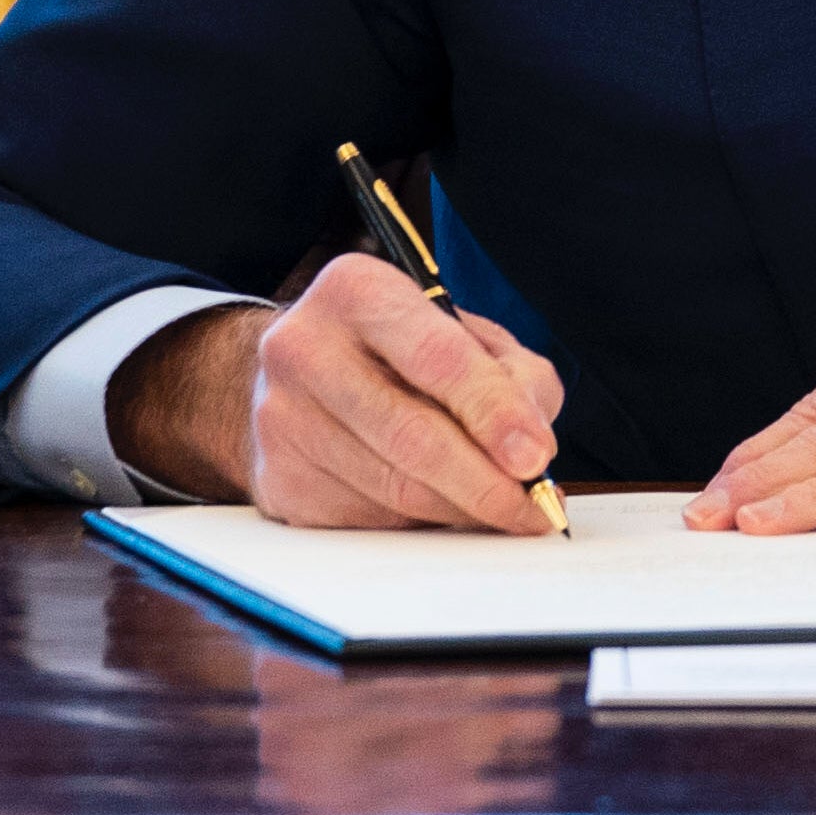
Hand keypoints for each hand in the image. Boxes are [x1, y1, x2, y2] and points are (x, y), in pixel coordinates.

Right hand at [111, 257, 566, 530]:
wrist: (297, 375)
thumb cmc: (397, 351)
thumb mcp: (465, 334)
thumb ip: (513, 376)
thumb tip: (532, 446)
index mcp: (357, 291)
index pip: (437, 358)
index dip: (493, 413)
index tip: (536, 457)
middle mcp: (305, 349)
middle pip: (411, 436)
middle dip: (485, 483)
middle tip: (532, 508)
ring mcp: (282, 418)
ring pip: (392, 490)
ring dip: (460, 511)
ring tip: (502, 512)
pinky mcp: (279, 479)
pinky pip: (368, 520)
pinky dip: (419, 524)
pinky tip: (442, 508)